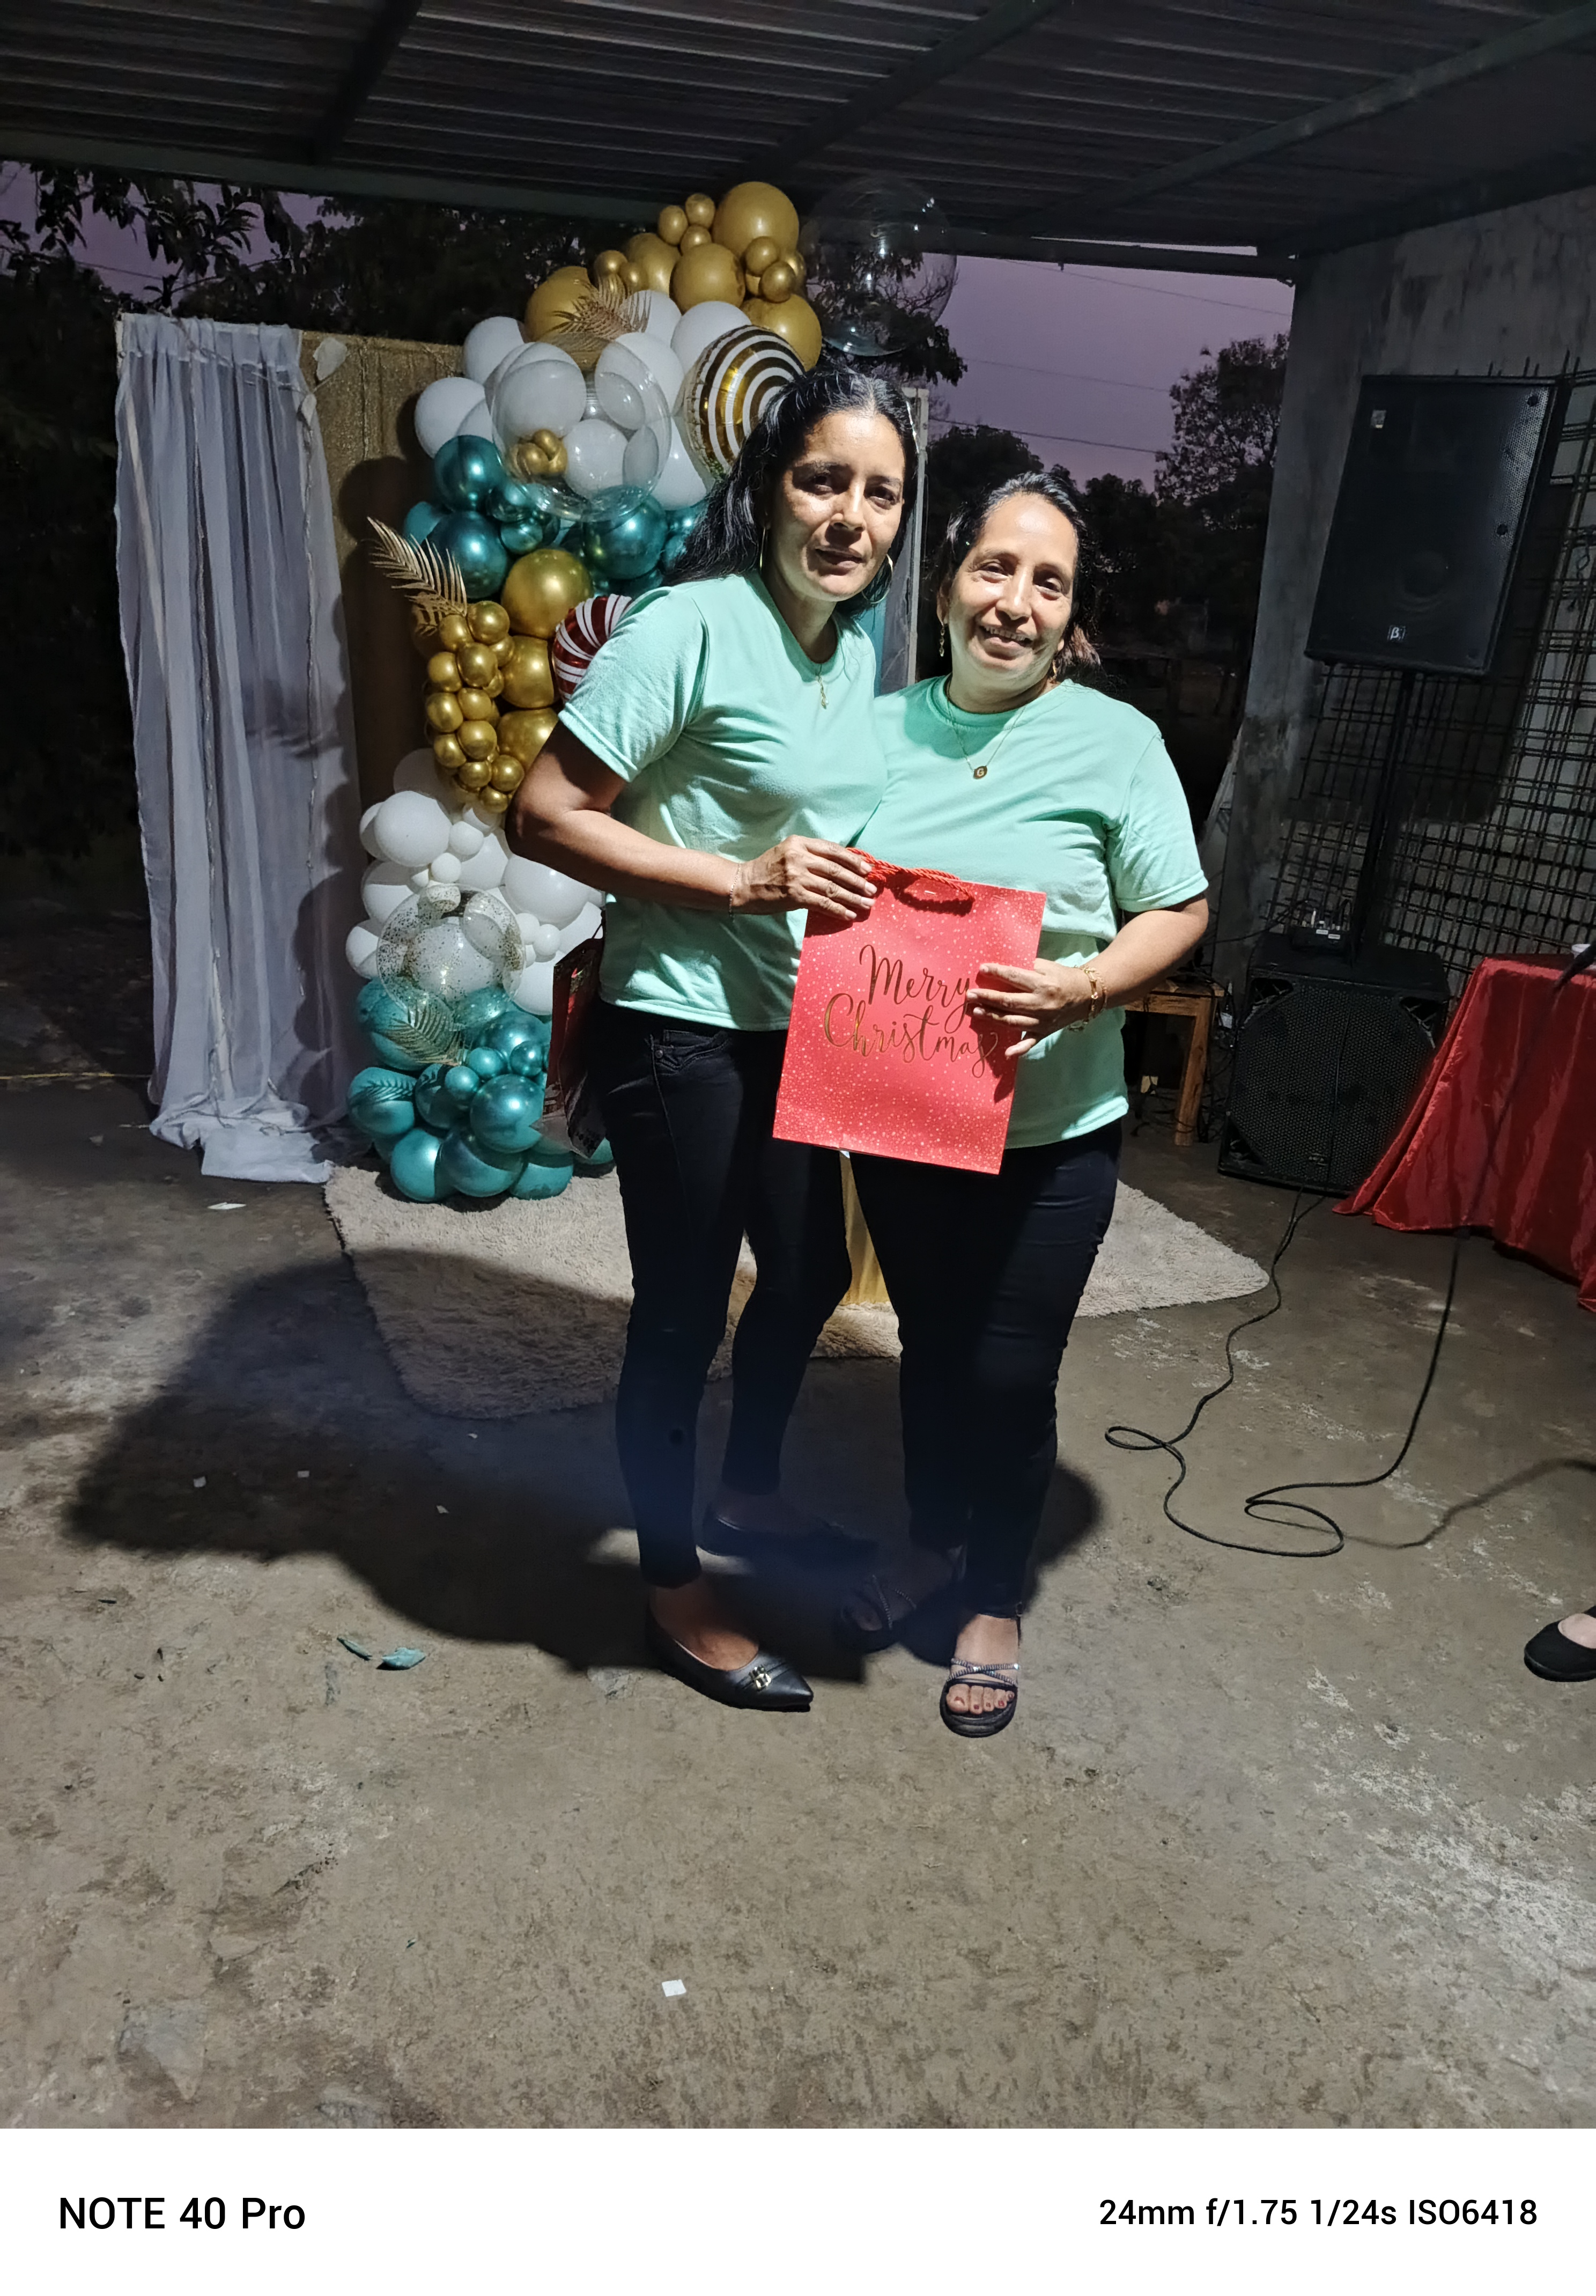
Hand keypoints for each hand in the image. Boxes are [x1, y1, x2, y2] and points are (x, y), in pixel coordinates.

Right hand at [729, 838, 876, 919]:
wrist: (743, 884)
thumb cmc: (766, 869)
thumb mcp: (788, 852)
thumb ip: (810, 855)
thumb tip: (841, 866)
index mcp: (800, 843)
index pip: (833, 850)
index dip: (853, 860)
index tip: (867, 869)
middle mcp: (800, 857)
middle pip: (837, 870)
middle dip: (858, 881)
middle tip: (871, 890)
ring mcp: (797, 876)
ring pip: (833, 888)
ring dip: (853, 898)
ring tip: (866, 904)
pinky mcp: (794, 895)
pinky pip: (823, 903)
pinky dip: (838, 910)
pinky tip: (849, 915)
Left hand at [966, 959, 1094, 1058]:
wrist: (1087, 995)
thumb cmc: (1063, 977)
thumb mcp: (1047, 967)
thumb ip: (1026, 969)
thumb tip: (1002, 971)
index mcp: (1042, 984)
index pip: (1014, 977)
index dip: (997, 972)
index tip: (981, 969)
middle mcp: (1041, 1003)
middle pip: (1009, 1001)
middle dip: (988, 998)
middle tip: (970, 995)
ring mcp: (1043, 1020)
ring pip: (1013, 1021)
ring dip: (993, 1017)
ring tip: (976, 1012)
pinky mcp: (1045, 1032)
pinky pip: (1030, 1042)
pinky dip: (1019, 1049)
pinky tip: (1006, 1053)